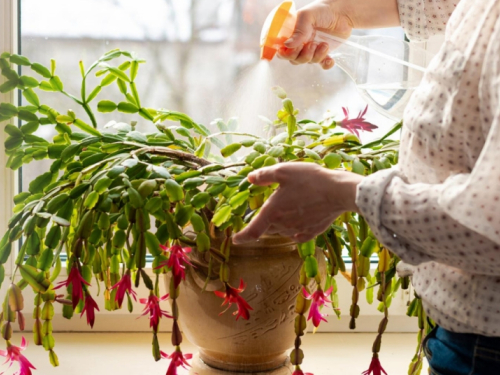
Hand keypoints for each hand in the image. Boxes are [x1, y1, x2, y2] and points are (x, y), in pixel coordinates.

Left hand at [232, 163, 362, 243]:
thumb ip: (264, 175)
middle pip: (267, 229)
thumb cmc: (310, 179)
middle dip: (264, 222)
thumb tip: (250, 178)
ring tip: (289, 207)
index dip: (241, 237)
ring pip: (282, 231)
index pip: (252, 231)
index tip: (235, 240)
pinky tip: (300, 219)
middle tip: (271, 208)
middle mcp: (283, 225)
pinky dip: (294, 229)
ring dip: (280, 223)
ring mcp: (298, 230)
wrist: (339, 192)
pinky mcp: (311, 232)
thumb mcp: (284, 171)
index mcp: (272, 212)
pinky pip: (297, 235)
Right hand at [277, 0, 353, 68]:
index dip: (285, 54)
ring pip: (308, 62)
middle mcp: (301, 43)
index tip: (294, 49)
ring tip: (324, 44)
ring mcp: (312, 49)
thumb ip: (298, 30)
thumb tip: (288, 45)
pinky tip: (330, 59)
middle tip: (312, 44)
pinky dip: (326, 64)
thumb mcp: (308, 16)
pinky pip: (322, 65)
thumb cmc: (324, 10)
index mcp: (293, 34)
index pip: (283, 50)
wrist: (343, 12)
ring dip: (316, 56)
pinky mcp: (324, 53)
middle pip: (294, 59)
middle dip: (303, 55)